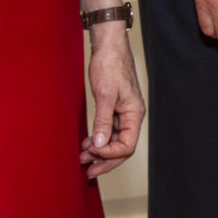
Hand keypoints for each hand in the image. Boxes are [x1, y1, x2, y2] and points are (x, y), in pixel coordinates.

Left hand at [80, 32, 144, 177]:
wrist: (108, 47)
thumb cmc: (110, 66)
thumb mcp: (105, 94)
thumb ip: (103, 121)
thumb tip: (101, 145)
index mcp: (134, 113)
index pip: (127, 146)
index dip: (110, 154)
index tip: (92, 152)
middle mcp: (131, 116)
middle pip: (122, 148)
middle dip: (105, 160)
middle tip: (87, 170)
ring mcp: (123, 113)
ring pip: (115, 141)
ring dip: (99, 151)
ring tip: (82, 158)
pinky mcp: (114, 109)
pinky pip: (109, 131)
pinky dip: (98, 140)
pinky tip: (86, 144)